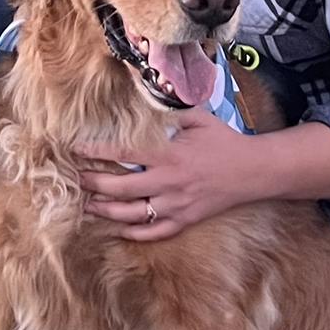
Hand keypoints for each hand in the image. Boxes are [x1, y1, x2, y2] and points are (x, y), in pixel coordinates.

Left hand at [75, 107, 269, 240]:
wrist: (253, 171)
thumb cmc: (224, 141)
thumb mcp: (197, 118)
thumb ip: (169, 111)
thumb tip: (143, 95)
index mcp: (169, 155)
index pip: (123, 154)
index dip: (96, 152)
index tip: (77, 149)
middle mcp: (169, 183)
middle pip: (121, 189)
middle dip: (94, 185)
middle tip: (78, 180)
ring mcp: (177, 206)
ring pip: (133, 215)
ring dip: (107, 211)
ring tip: (88, 206)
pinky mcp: (186, 220)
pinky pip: (155, 233)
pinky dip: (135, 234)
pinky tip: (118, 230)